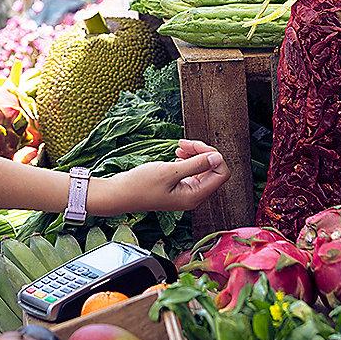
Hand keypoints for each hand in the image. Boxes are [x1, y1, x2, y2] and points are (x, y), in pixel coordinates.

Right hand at [92, 139, 230, 215]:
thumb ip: (195, 164)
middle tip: (184, 143)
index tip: (195, 146)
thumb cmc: (140, 186)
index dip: (213, 156)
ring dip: (194, 154)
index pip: (220, 173)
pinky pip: (191, 171)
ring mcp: (186, 191)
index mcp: (195, 195)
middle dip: (202, 153)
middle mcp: (194, 195)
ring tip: (179, 147)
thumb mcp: (169, 172)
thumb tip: (217, 158)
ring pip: (202, 168)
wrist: (120, 193)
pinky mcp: (178, 186)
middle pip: (212, 170)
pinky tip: (175, 155)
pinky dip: (186, 160)